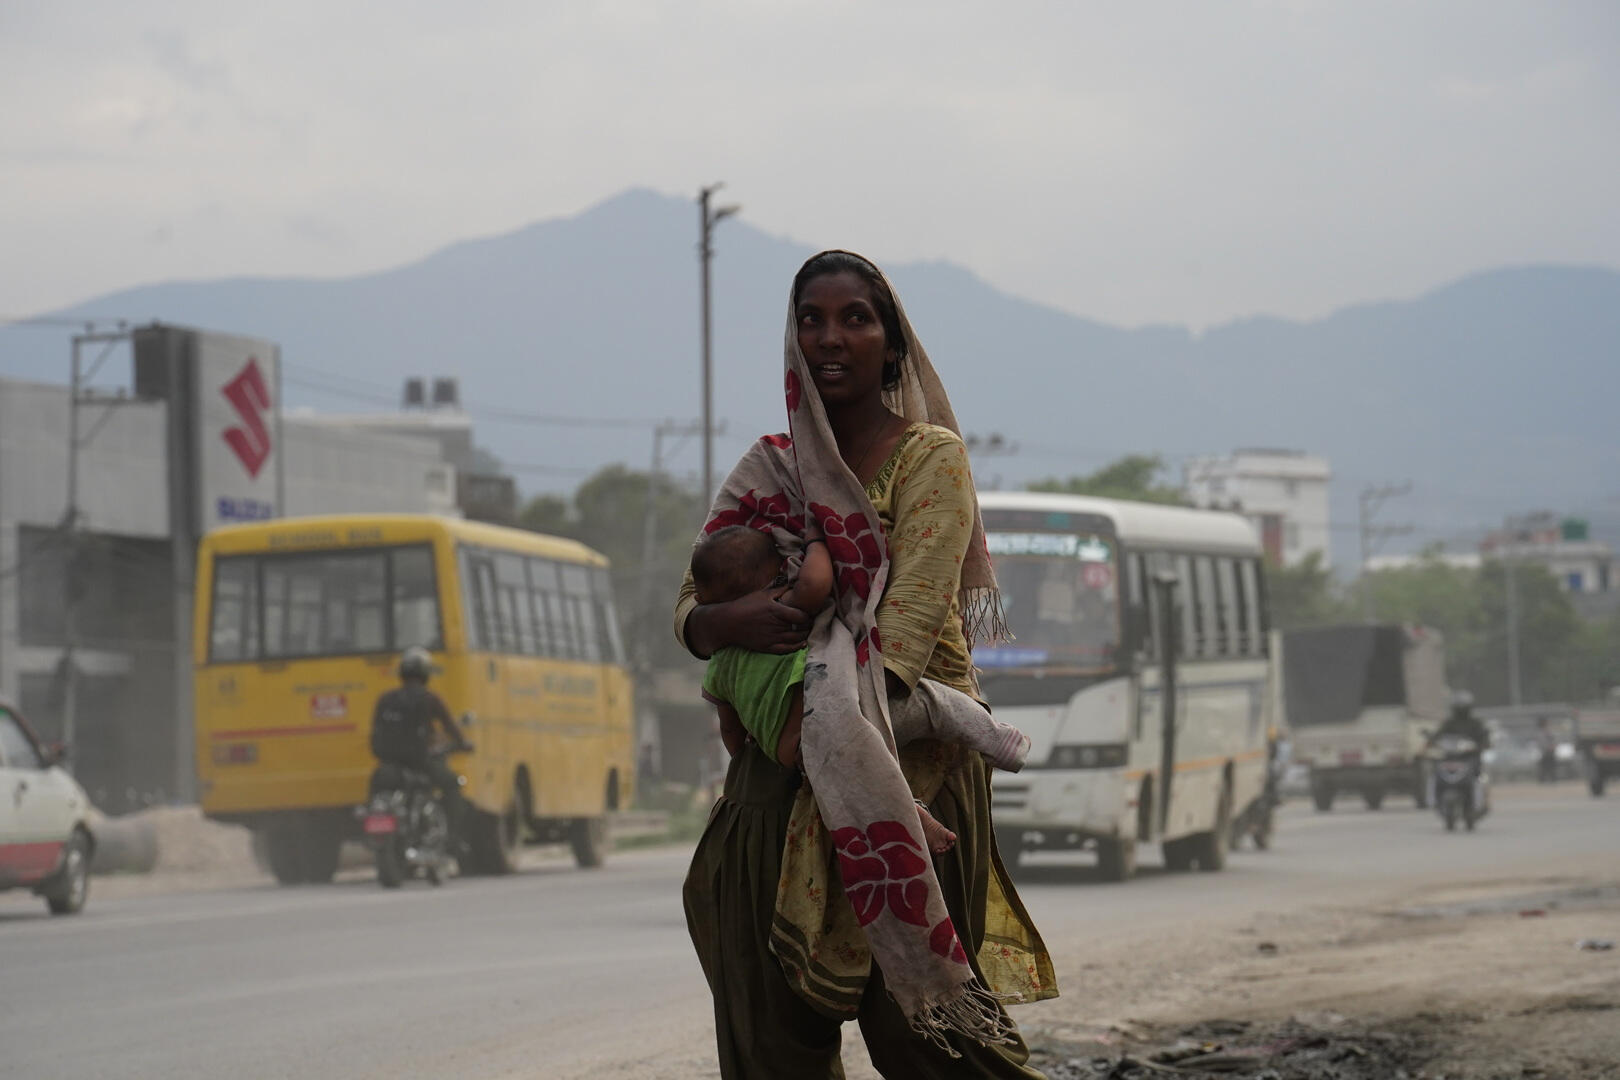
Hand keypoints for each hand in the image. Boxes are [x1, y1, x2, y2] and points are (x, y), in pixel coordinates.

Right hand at [691, 586, 811, 654]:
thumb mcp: (762, 594)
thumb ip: (779, 589)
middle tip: (811, 621)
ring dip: (804, 635)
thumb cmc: (745, 605)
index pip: (800, 616)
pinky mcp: (768, 647)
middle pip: (800, 628)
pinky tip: (801, 643)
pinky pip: (786, 649)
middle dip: (808, 625)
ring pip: (796, 639)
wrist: (729, 623)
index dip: (807, 615)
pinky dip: (796, 647)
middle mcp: (776, 625)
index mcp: (776, 611)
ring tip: (807, 630)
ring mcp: (772, 637)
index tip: (809, 612)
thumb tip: (792, 581)